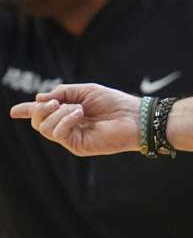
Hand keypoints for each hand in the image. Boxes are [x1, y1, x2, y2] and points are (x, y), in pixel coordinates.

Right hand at [9, 84, 140, 156]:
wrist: (133, 116)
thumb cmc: (114, 102)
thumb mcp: (85, 91)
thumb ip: (62, 93)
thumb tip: (39, 99)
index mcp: (69, 112)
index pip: (44, 113)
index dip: (28, 110)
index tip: (14, 111)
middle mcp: (68, 126)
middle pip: (39, 122)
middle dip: (40, 109)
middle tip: (57, 102)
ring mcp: (71, 137)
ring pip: (44, 128)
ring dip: (58, 113)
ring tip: (78, 109)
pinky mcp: (77, 146)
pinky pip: (57, 133)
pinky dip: (64, 120)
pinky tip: (79, 114)